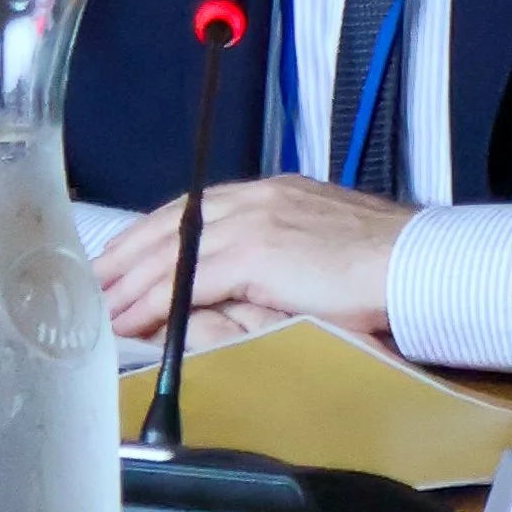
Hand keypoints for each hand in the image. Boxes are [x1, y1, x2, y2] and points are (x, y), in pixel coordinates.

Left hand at [96, 175, 412, 341]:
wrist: (419, 263)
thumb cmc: (382, 266)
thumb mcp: (319, 247)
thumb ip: (279, 254)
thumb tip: (246, 278)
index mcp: (268, 194)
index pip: (192, 210)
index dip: (152, 234)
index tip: (123, 254)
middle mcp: (253, 199)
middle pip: (170, 223)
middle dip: (126, 253)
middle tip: (92, 280)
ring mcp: (252, 222)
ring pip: (171, 250)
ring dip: (130, 280)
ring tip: (101, 305)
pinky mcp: (256, 253)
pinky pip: (189, 277)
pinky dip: (156, 299)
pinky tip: (134, 317)